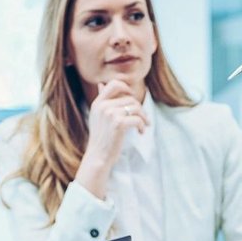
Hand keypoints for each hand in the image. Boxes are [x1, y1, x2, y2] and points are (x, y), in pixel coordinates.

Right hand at [75, 77, 147, 198]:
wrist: (98, 156)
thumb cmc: (100, 137)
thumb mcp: (97, 116)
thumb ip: (102, 100)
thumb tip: (101, 84)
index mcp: (98, 103)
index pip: (114, 84)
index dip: (126, 88)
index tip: (132, 97)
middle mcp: (103, 106)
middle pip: (130, 98)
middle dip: (139, 108)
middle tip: (143, 118)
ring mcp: (110, 114)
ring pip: (136, 107)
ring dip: (143, 117)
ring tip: (143, 126)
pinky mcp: (118, 124)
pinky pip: (137, 119)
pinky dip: (142, 125)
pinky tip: (141, 132)